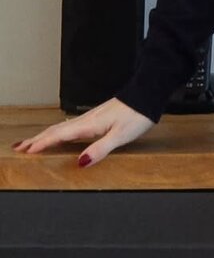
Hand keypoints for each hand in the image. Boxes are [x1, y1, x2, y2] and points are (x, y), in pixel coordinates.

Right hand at [11, 97, 154, 166]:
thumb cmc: (137, 114)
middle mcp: (88, 119)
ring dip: (46, 134)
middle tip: (21, 147)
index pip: (60, 135)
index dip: (42, 143)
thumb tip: (81, 162)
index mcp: (89, 125)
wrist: (148, 95)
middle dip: (38, 139)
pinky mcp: (98, 116)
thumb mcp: (120, 135)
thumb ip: (100, 149)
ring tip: (34, 141)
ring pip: (63, 126)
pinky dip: (60, 130)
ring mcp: (92, 117)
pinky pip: (72, 124)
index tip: (26, 151)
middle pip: (57, 129)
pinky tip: (61, 132)